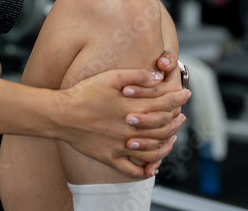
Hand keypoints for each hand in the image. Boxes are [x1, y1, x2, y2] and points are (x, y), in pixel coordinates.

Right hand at [59, 67, 190, 178]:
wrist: (62, 115)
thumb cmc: (84, 93)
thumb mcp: (111, 77)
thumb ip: (136, 76)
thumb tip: (157, 77)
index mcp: (132, 107)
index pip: (164, 104)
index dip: (178, 98)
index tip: (186, 94)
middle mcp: (131, 129)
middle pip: (163, 128)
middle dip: (176, 121)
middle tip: (182, 116)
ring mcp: (122, 145)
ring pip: (153, 150)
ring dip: (167, 145)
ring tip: (172, 138)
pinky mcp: (111, 157)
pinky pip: (133, 169)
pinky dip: (146, 170)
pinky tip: (152, 168)